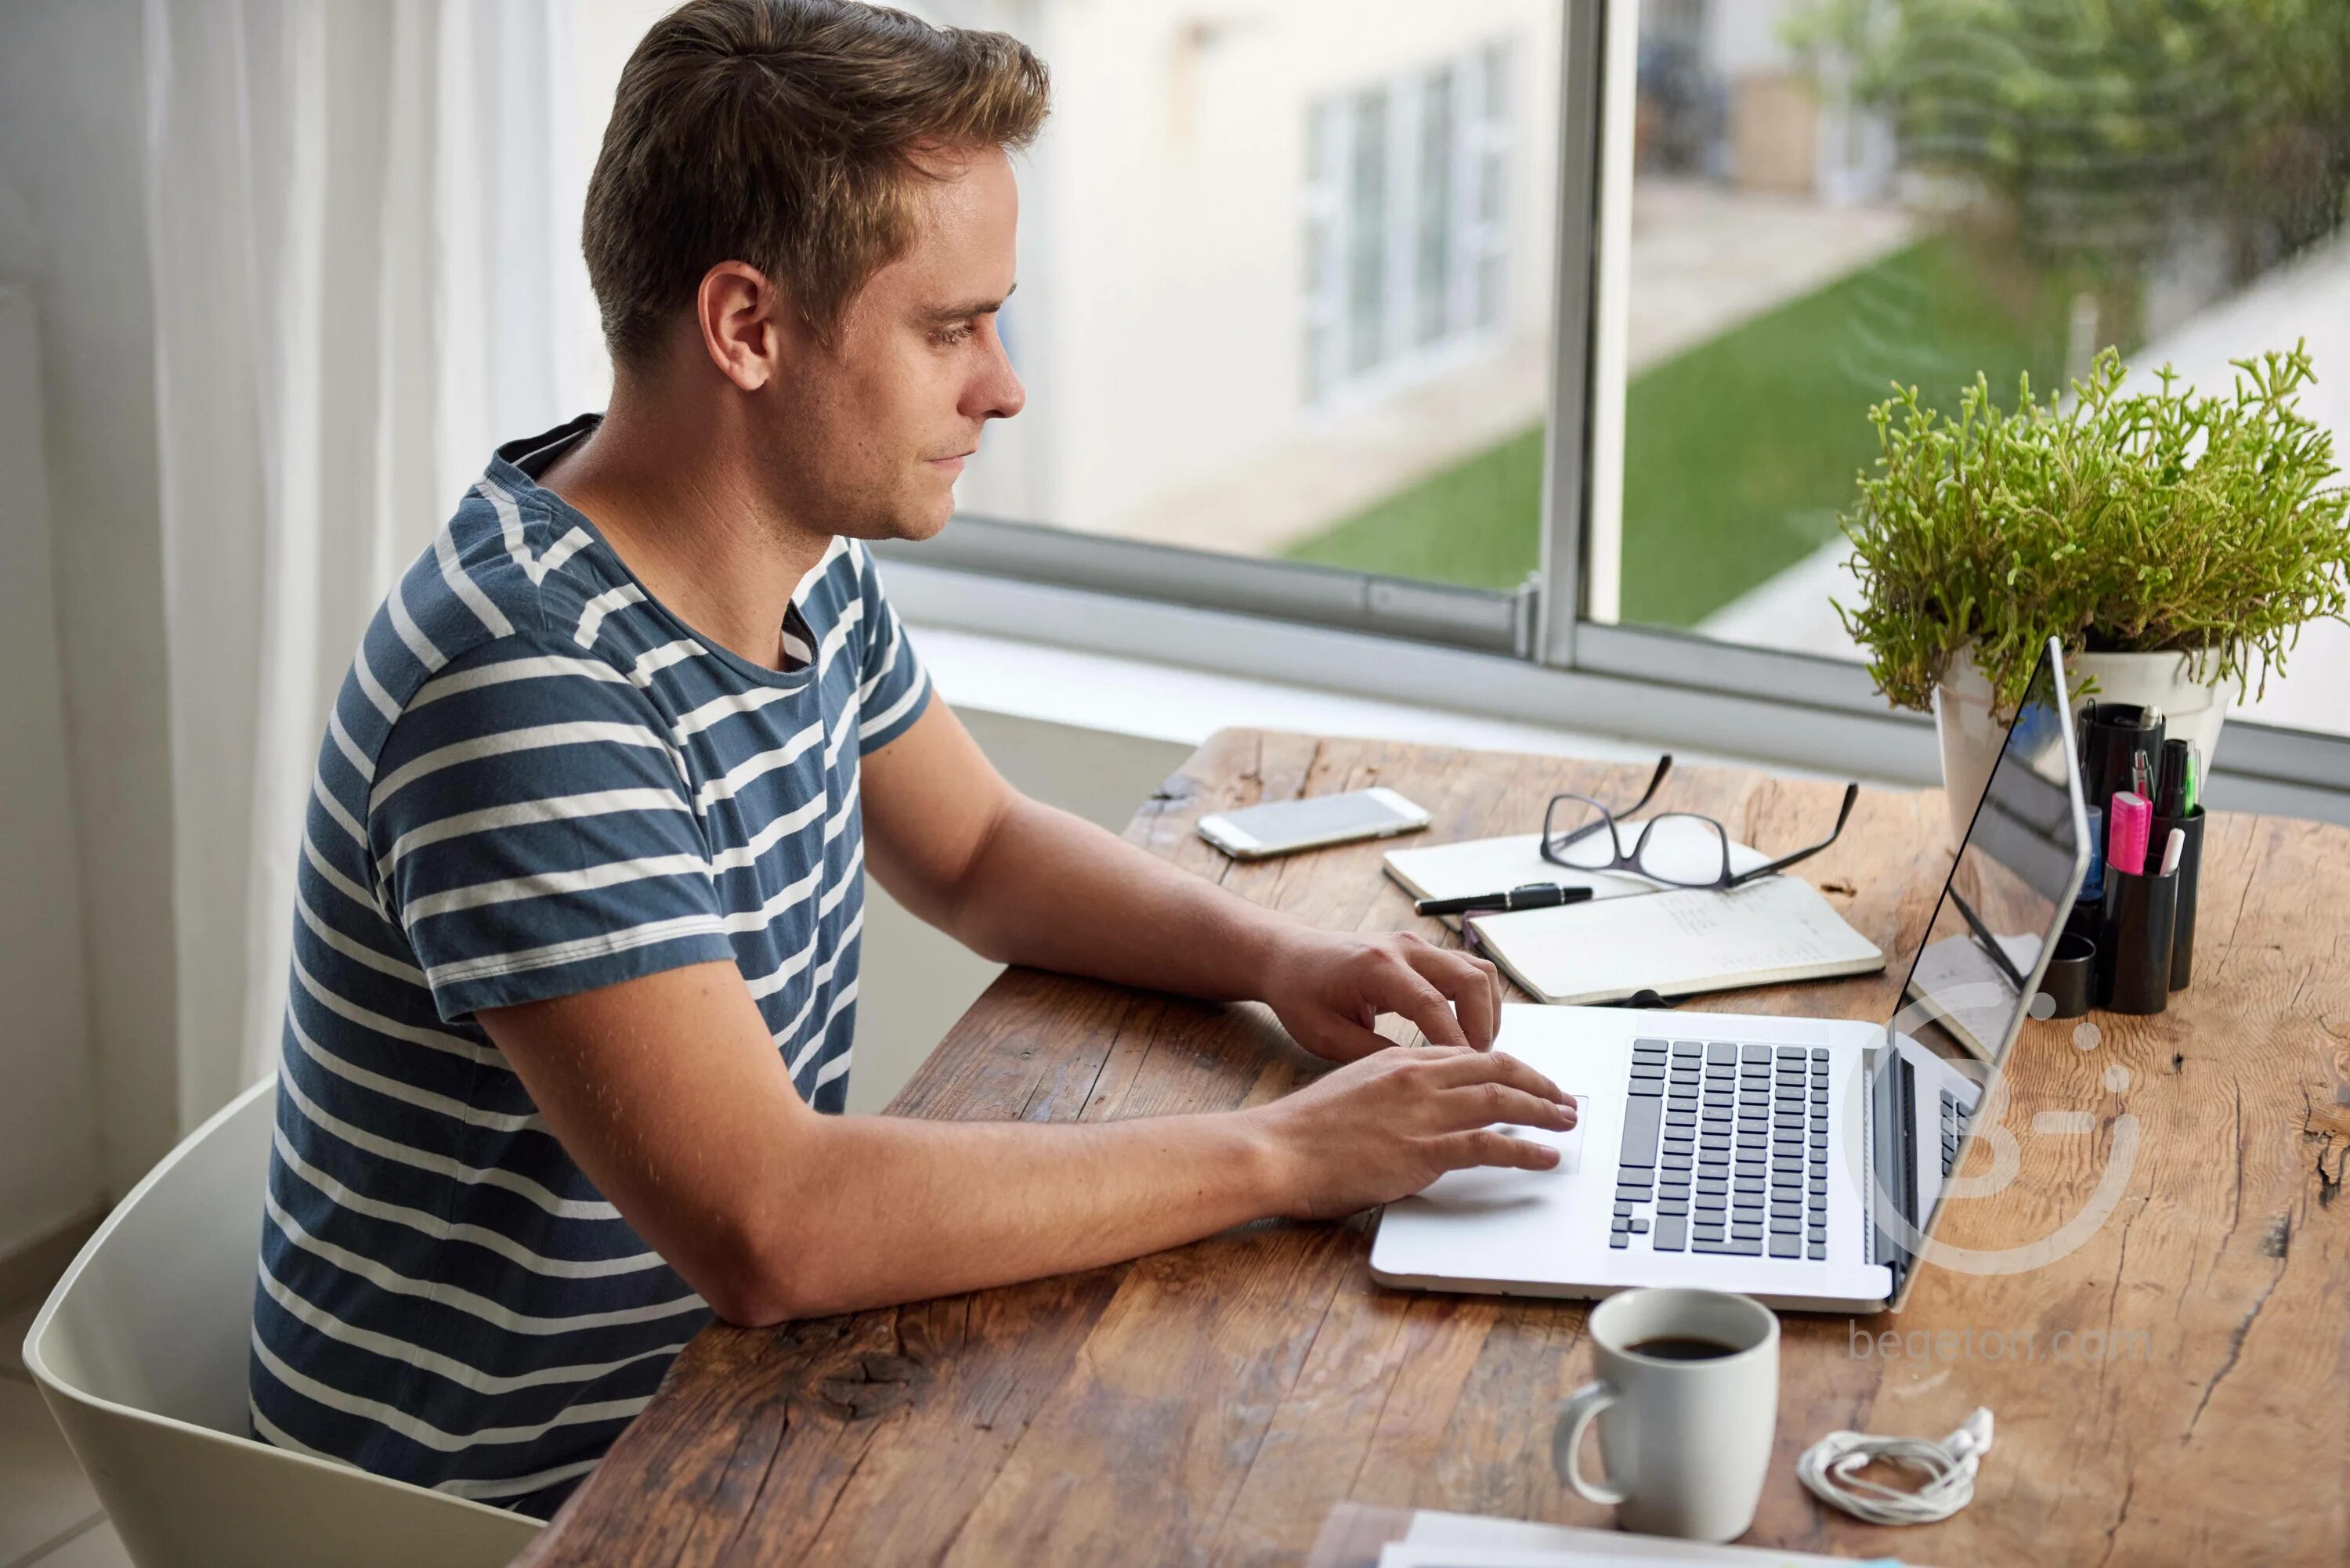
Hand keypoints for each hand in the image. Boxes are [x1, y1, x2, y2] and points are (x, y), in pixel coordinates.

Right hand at [1250, 1045, 1578, 1219]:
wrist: (1276, 1148)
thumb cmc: (1304, 1127)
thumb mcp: (1353, 1087)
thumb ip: (1393, 1089)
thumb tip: (1419, 1105)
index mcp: (1401, 1059)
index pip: (1471, 1053)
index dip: (1511, 1067)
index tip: (1531, 1080)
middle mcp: (1417, 1077)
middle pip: (1497, 1069)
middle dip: (1539, 1082)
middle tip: (1564, 1098)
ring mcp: (1422, 1112)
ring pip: (1502, 1100)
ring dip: (1543, 1110)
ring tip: (1567, 1121)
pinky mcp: (1422, 1150)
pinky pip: (1489, 1145)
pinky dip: (1525, 1150)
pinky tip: (1546, 1156)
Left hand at [1257, 927, 1504, 1061]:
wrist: (1290, 956)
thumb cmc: (1301, 995)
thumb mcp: (1325, 1036)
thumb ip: (1372, 1055)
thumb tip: (1419, 1079)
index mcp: (1376, 966)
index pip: (1432, 1005)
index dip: (1455, 1044)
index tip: (1466, 1077)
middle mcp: (1404, 948)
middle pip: (1471, 980)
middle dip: (1482, 1027)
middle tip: (1476, 1067)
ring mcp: (1417, 945)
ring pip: (1480, 972)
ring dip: (1487, 1013)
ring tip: (1475, 1052)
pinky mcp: (1424, 951)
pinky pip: (1469, 970)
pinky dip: (1479, 1002)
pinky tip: (1467, 1032)